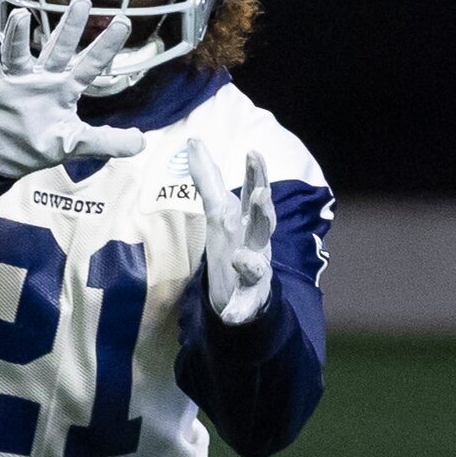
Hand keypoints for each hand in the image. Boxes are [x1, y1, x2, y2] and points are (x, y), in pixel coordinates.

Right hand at [0, 0, 146, 179]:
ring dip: (19, 34)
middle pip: (58, 48)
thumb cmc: (37, 146)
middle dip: (70, 26)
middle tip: (83, 0)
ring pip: (19, 52)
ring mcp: (16, 80)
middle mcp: (43, 79)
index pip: (89, 65)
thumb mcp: (74, 145)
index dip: (106, 45)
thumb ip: (106, 141)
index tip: (123, 22)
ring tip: (23, 15)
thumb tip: (141, 142)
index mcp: (64, 90)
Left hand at [187, 140, 275, 324]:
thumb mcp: (221, 211)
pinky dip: (238, 312)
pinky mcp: (247, 301)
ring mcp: (255, 274)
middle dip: (262, 210)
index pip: (253, 192)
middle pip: (263, 225)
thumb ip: (209, 178)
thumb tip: (192, 140)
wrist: (244, 294)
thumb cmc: (235, 245)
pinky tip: (230, 316)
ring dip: (251, 263)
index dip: (255, 174)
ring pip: (257, 266)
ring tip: (242, 259)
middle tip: (260, 194)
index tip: (253, 152)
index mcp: (248, 223)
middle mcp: (256, 244)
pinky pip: (243, 308)